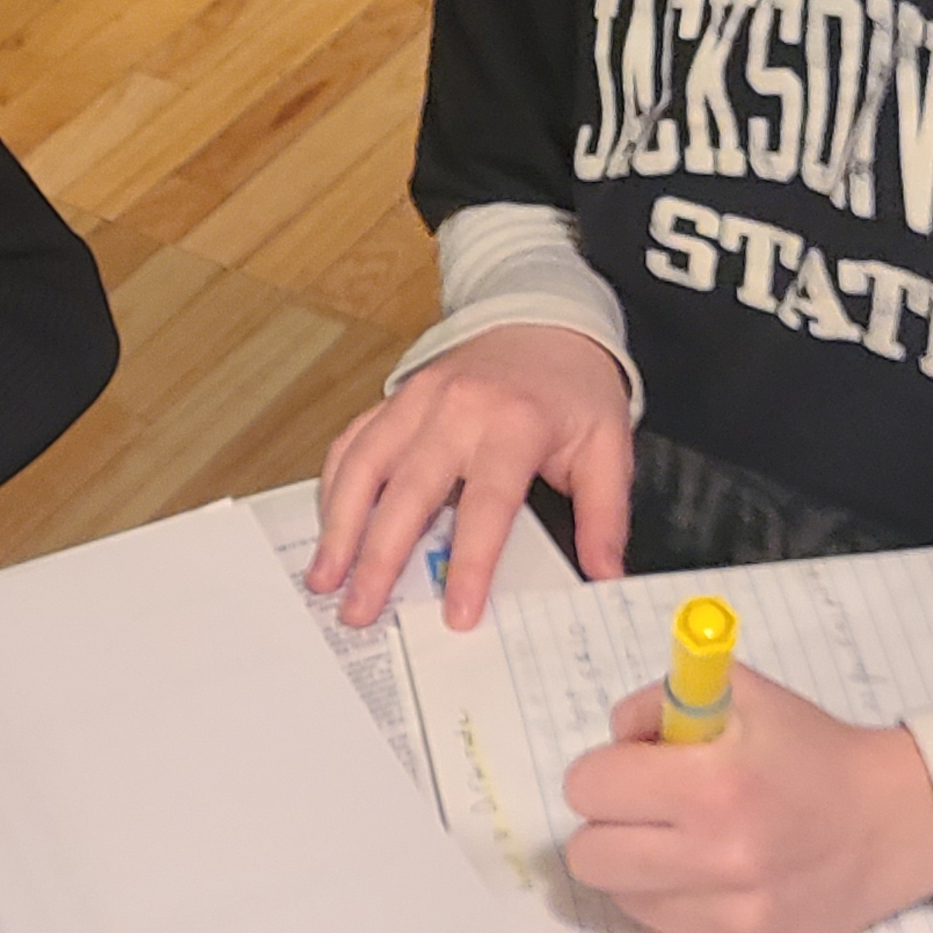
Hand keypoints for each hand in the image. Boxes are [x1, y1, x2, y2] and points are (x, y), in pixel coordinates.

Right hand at [308, 324, 633, 631]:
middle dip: (378, 557)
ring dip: (339, 525)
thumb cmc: (574, 388)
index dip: (471, 563)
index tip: (458, 614)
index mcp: (514, 423)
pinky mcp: (397, 398)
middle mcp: (457, 409)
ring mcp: (418, 400)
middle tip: (359, 610)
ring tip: (325, 577)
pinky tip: (329, 525)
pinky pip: (354, 441)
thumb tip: (605, 577)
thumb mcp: (608, 446)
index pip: (486, 505)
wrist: (546, 318)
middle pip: (407, 492)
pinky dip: (334, 484)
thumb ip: (605, 515)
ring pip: (363, 466)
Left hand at [561, 662, 932, 932]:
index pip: (588, 789)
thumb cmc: (809, 752)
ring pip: (624, 900)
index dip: (604, 772)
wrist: (893, 824)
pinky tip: (722, 885)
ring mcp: (733, 923)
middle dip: (609, 826)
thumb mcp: (737, 695)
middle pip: (589, 858)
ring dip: (644, 871)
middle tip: (649, 813)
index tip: (633, 770)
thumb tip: (611, 745)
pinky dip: (680, 909)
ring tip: (696, 846)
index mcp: (715, 785)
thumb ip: (657, 705)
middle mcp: (722, 861)